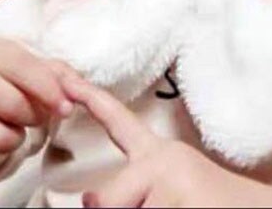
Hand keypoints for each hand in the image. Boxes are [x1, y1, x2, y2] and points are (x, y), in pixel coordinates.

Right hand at [0, 37, 80, 177]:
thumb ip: (63, 78)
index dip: (51, 91)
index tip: (66, 108)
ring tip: (9, 127)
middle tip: (31, 115)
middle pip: (13, 106)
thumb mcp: (38, 69)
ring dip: (13, 140)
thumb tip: (79, 92)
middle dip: (32, 117)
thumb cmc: (12, 81)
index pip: (26, 69)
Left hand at [63, 77, 271, 207]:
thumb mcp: (167, 192)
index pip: (117, 122)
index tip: (60, 75)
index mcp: (158, 155)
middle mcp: (162, 159)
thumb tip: (90, 201)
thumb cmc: (211, 204)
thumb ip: (130, 187)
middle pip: (102, 200)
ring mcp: (171, 179)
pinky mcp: (180, 199)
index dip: (86, 97)